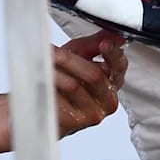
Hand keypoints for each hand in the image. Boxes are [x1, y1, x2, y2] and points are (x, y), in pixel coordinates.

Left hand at [0, 30, 126, 155]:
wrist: (40, 105)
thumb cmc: (62, 80)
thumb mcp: (78, 56)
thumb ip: (95, 44)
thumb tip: (115, 35)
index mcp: (112, 82)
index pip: (119, 66)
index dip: (113, 54)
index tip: (104, 45)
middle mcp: (107, 100)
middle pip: (94, 75)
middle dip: (70, 60)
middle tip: (53, 52)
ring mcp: (92, 114)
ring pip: (74, 86)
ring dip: (54, 72)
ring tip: (42, 65)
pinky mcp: (74, 124)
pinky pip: (59, 101)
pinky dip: (47, 88)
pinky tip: (40, 84)